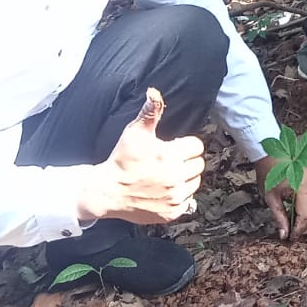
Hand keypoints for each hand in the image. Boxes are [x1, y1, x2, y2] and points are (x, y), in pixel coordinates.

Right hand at [82, 88, 204, 224]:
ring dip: (185, 178)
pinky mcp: (172, 213)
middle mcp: (175, 177)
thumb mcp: (134, 132)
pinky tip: (165, 191)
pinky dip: (180, 197)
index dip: (185, 145)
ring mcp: (174, 197)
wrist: (108, 191)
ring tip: (168, 176)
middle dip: (187, 161)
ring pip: (195, 183)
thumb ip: (149, 112)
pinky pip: (188, 202)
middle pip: (198, 164)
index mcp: (170, 155)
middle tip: (171, 162)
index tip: (174, 148)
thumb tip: (154, 93)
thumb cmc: (122, 160)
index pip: (197, 146)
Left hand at [255, 159, 306, 239]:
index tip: (291, 237)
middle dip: (305, 225)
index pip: (305, 215)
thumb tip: (284, 235)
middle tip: (293, 233)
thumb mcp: (271, 198)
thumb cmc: (268, 173)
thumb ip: (279, 217)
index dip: (299, 228)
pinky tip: (296, 213)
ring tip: (294, 225)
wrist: (270, 153)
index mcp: (302, 187)